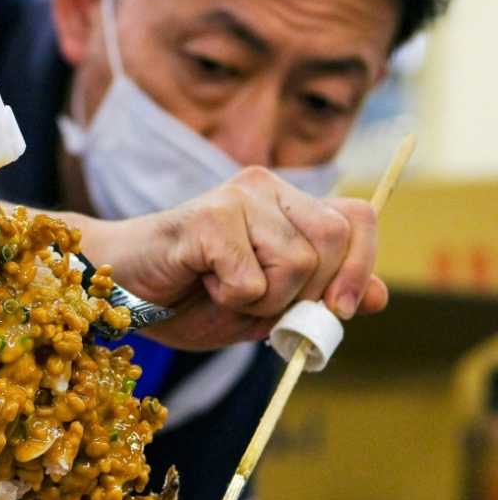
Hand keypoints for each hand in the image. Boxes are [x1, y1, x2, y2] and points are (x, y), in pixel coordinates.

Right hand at [88, 166, 387, 350]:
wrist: (117, 291)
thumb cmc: (185, 297)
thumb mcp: (264, 307)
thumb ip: (317, 298)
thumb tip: (381, 298)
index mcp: (285, 204)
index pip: (358, 218)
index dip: (362, 266)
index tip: (342, 311)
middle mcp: (266, 188)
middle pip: (334, 243)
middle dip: (306, 294)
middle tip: (259, 305)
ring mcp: (237, 197)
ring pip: (297, 266)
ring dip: (262, 302)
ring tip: (221, 291)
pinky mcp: (208, 217)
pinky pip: (250, 281)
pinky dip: (230, 302)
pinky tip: (199, 284)